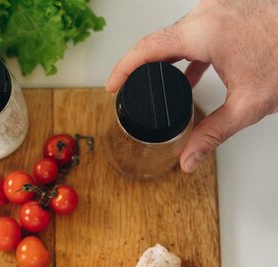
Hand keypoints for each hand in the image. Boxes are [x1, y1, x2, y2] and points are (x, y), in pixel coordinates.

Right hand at [106, 0, 277, 172]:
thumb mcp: (246, 105)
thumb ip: (211, 134)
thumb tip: (188, 159)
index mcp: (205, 31)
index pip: (148, 48)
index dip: (124, 68)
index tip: (112, 86)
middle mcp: (208, 13)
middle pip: (159, 40)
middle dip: (142, 67)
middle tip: (129, 90)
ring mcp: (218, 8)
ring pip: (177, 35)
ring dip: (165, 60)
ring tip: (158, 88)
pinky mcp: (227, 11)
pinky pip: (195, 31)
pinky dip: (186, 53)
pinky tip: (190, 75)